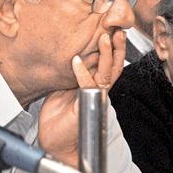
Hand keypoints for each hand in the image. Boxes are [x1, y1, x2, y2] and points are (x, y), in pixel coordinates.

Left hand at [37, 30, 124, 166]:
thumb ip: (67, 75)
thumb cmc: (58, 121)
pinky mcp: (86, 104)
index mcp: (92, 84)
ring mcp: (93, 97)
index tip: (110, 30)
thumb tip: (67, 56)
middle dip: (116, 47)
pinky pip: (88, 85)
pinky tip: (77, 61)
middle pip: (113, 66)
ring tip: (105, 38)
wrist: (55, 143)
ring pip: (107, 73)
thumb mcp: (61, 90)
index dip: (110, 47)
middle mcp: (97, 90)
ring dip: (106, 55)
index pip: (106, 63)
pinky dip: (82, 73)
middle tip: (116, 30)